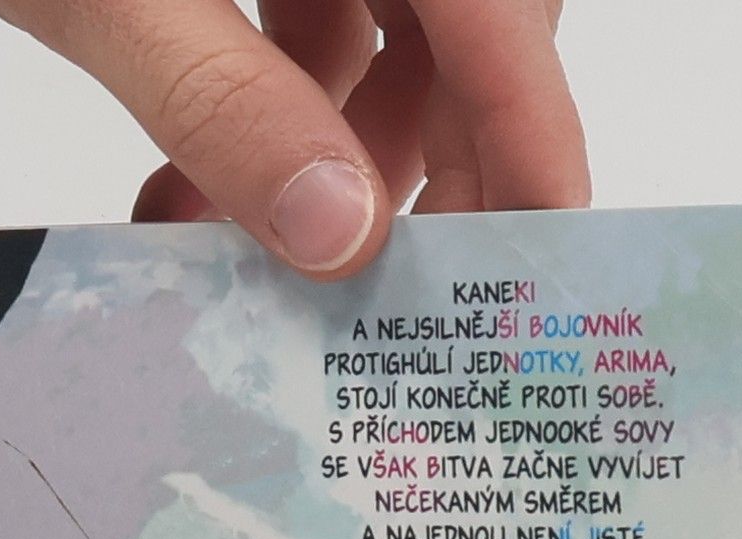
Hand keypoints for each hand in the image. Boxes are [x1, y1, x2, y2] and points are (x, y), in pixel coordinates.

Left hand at [0, 1, 587, 276]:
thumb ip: (221, 101)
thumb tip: (334, 234)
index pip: (503, 6)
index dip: (535, 139)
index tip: (543, 265)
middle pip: (467, 32)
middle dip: (430, 174)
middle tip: (400, 306)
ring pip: (389, 38)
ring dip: (332, 163)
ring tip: (254, 262)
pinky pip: (310, 20)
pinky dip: (267, 113)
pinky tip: (198, 193)